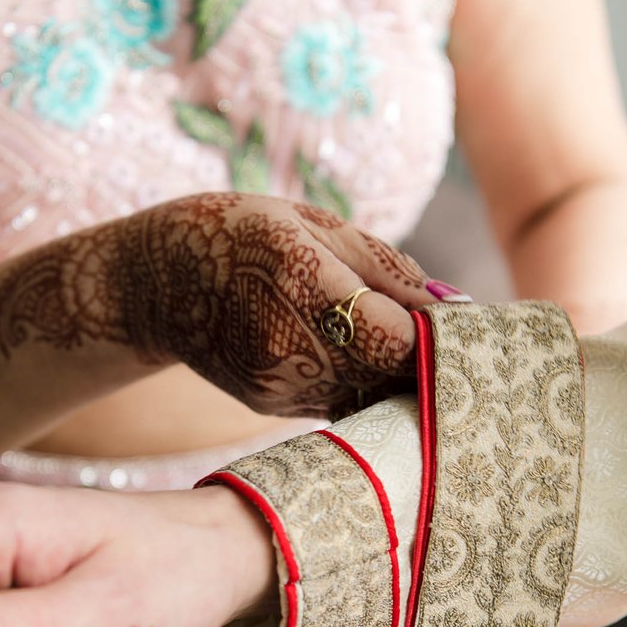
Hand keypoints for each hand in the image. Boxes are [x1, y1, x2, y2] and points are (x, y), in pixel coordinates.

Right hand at [0, 193, 438, 417]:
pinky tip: (377, 369)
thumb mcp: (311, 222)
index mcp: (296, 276)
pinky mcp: (273, 404)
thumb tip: (454, 304)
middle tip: (469, 355)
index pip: (394, 332)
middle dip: (430, 362)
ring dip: (403, 379)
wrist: (151, 283)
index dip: (441, 337)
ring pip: (369, 393)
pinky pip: (342, 401)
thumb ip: (384, 265)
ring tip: (426, 360)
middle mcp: (284, 339)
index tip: (475, 334)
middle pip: (388, 371)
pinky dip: (368, 387)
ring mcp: (276, 382)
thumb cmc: (238, 234)